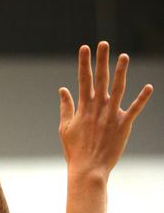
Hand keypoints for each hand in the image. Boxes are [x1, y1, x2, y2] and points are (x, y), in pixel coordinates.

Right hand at [59, 41, 152, 178]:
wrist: (88, 168)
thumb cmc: (75, 150)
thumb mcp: (65, 127)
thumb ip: (66, 107)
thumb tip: (63, 90)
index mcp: (83, 107)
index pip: (83, 79)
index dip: (83, 63)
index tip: (84, 48)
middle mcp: (98, 108)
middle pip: (100, 79)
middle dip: (101, 60)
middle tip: (103, 43)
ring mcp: (111, 115)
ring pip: (118, 89)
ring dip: (121, 71)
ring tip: (124, 56)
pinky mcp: (124, 125)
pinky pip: (135, 109)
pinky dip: (142, 98)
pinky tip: (148, 87)